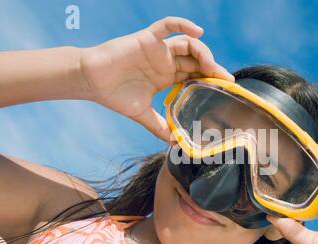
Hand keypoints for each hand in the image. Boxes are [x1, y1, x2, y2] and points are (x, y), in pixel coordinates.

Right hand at [79, 16, 233, 140]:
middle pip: (196, 60)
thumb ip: (159, 127)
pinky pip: (166, 26)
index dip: (210, 79)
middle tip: (226, 79)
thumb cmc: (114, 96)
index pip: (195, 75)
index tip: (225, 88)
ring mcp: (158, 50)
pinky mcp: (147, 39)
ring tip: (211, 67)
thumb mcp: (142, 115)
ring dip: (203, 52)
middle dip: (213, 68)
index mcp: (167, 77)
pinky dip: (183, 24)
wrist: (91, 82)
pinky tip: (198, 32)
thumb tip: (174, 143)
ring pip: (187, 43)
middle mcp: (166, 62)